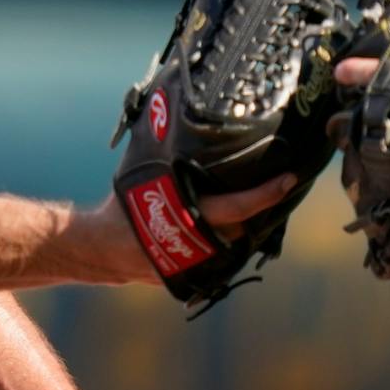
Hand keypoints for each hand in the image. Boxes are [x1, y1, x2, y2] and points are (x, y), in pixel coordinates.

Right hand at [75, 175, 302, 284]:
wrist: (101, 250)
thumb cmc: (120, 207)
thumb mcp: (142, 175)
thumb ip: (165, 156)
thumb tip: (170, 115)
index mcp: (189, 217)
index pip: (239, 207)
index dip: (267, 193)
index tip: (289, 178)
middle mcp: (200, 245)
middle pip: (248, 227)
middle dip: (265, 208)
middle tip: (281, 183)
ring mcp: (199, 264)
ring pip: (239, 244)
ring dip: (251, 225)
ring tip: (267, 200)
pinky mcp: (194, 274)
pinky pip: (224, 256)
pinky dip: (231, 239)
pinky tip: (242, 223)